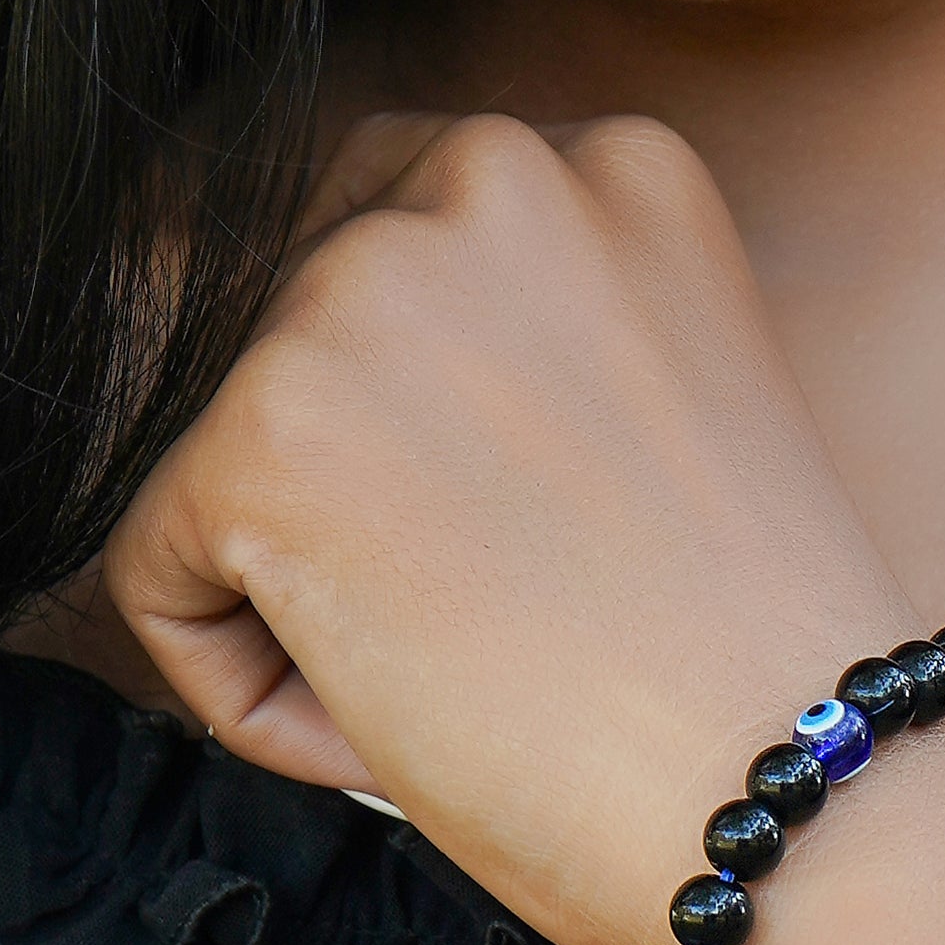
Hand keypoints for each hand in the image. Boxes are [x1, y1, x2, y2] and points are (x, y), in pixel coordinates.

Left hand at [104, 113, 913, 944]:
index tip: (530, 518)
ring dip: (305, 580)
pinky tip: (392, 717)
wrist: (786, 786)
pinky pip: (159, 576)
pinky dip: (246, 684)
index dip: (422, 410)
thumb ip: (521, 327)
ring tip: (462, 656)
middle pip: (289, 327)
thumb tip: (339, 375)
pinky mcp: (264, 429)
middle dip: (353, 485)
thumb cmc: (738, 647)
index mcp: (609, 158)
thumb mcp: (659, 389)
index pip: (393, 232)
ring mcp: (366, 289)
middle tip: (506, 601)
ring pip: (226, 454)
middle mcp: (488, 174)